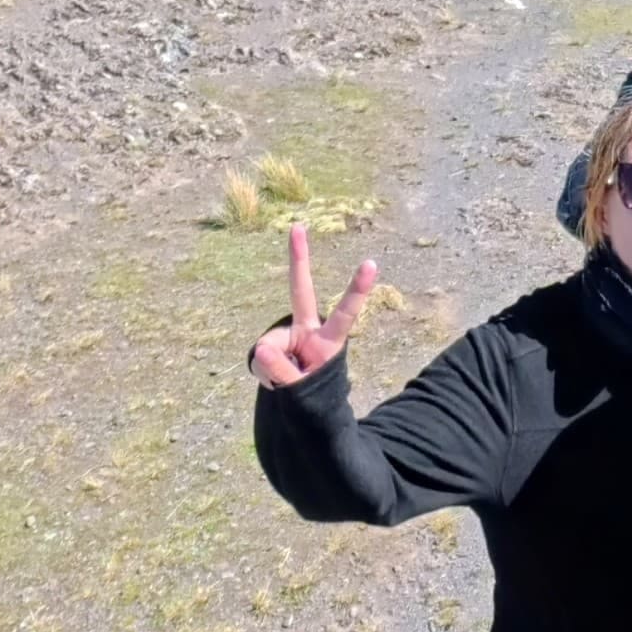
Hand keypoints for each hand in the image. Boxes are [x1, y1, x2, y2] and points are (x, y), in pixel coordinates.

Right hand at [250, 223, 377, 388]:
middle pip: (301, 291)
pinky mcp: (271, 345)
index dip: (357, 290)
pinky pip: (260, 357)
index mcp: (328, 340)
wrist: (301, 405)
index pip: (345, 313)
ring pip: (270, 348)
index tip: (371, 263)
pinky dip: (264, 371)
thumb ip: (283, 372)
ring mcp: (289, 335)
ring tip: (287, 382)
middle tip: (298, 226)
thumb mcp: (303, 391)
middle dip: (298, 259)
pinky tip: (275, 377)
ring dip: (274, 370)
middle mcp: (309, 330)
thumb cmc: (312, 395)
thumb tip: (262, 348)